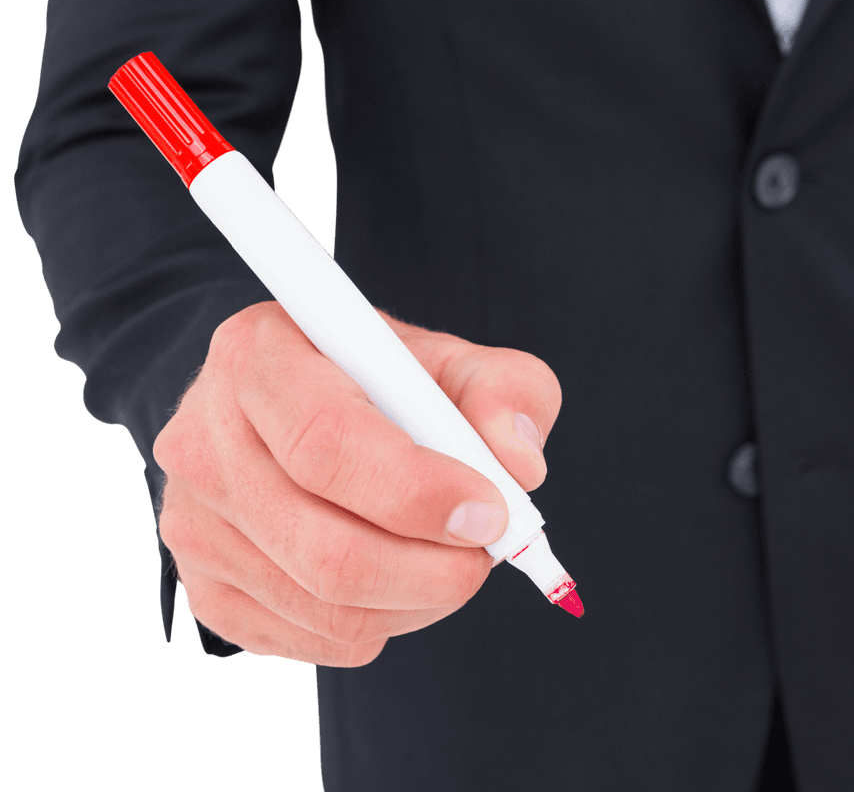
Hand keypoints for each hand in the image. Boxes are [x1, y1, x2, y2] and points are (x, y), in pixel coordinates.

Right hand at [153, 301, 559, 665]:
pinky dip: (381, 625)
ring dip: (417, 600)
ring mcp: (191, 522)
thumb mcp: (454, 361)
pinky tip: (397, 578)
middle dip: (433, 570)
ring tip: (447, 560)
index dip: (418, 493)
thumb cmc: (381, 382)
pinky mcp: (204, 586)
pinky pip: (313, 640)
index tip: (490, 512)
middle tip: (485, 555)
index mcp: (257, 357)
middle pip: (324, 548)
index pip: (327, 443)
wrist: (301, 410)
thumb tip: (518, 464)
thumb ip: (504, 392)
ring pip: (325, 606)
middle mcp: (203, 440)